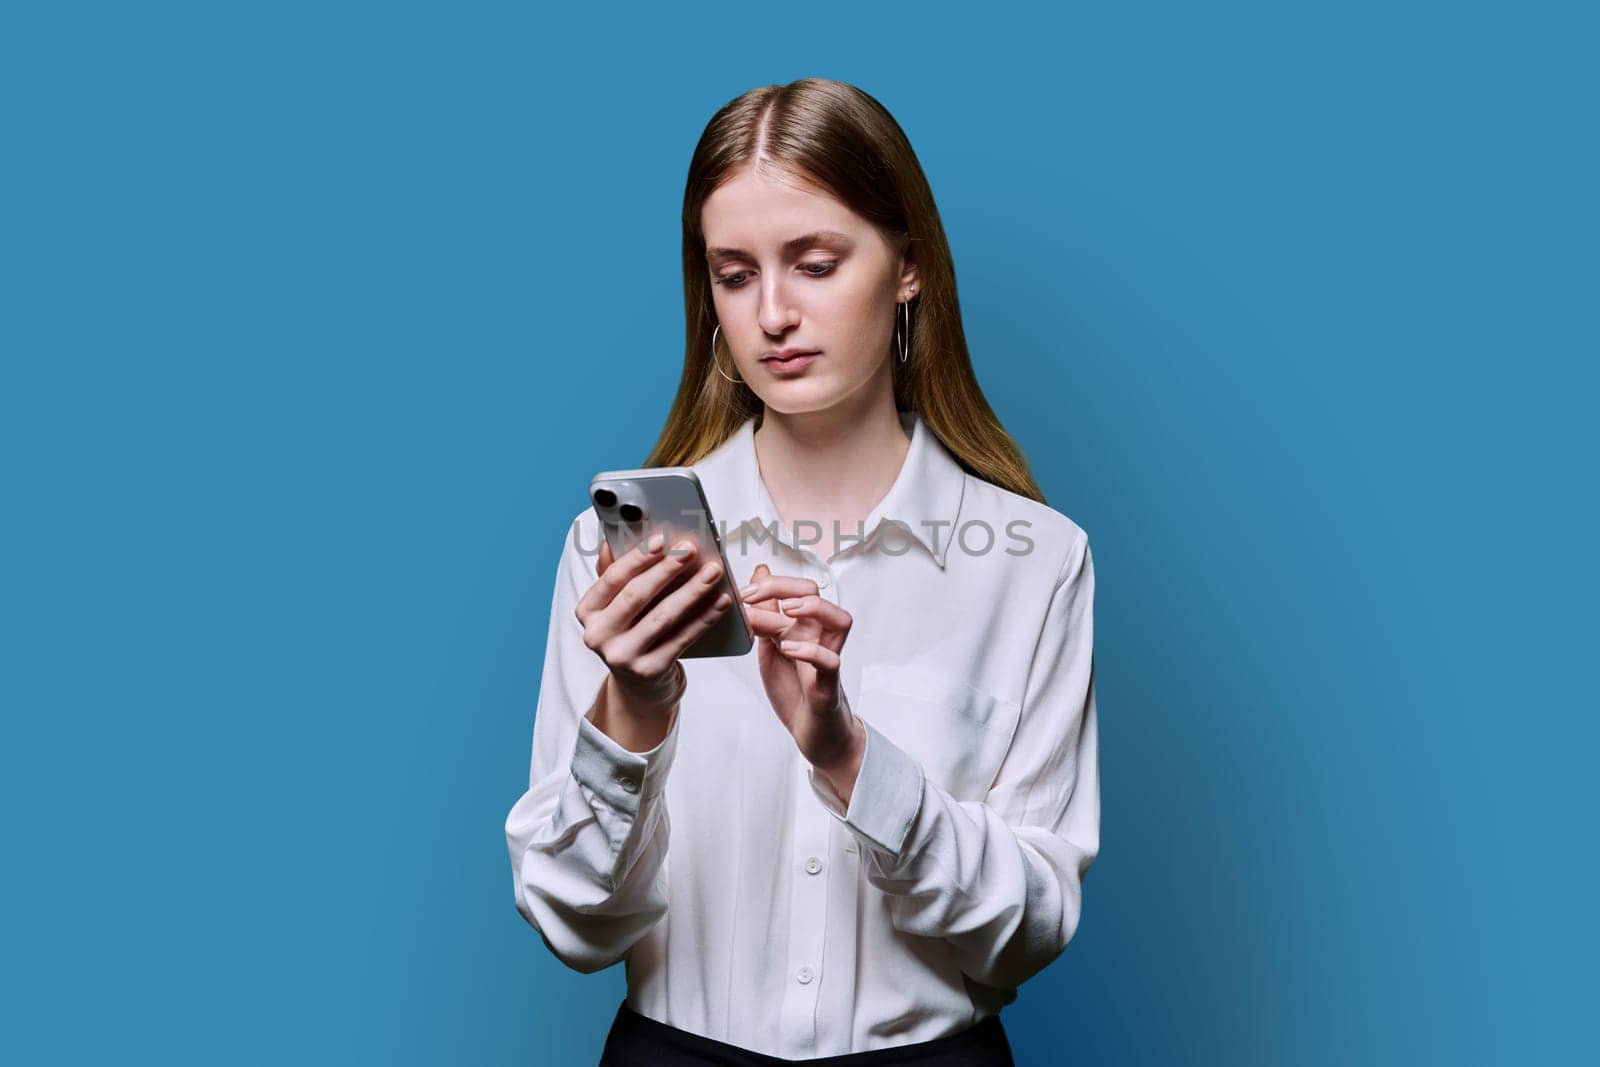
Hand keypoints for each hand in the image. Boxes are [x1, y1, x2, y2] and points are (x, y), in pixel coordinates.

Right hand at [576, 531, 731, 749]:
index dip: (638, 557)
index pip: (612, 578)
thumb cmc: (631, 632)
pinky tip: (721, 602)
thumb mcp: (617, 605)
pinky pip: (682, 638)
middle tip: (692, 550)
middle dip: (667, 570)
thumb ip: (615, 573)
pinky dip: (704, 618)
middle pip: (637, 595)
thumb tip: (612, 538)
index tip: (662, 539)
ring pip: (662, 617)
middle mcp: (598, 635)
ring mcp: (622, 656)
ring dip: (692, 591)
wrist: (640, 685)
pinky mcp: (648, 671)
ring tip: (713, 572)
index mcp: (587, 612)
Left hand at [740, 564, 864, 787]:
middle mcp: (818, 636)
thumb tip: (758, 574)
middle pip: (816, 593)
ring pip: (840, 620)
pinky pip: (830, 661)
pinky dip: (810, 651)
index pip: (796, 587)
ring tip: (788, 612)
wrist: (813, 732)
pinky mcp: (828, 684)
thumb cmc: (796, 688)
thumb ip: (767, 615)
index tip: (743, 593)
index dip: (770, 583)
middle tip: (754, 597)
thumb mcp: (772, 647)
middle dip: (785, 587)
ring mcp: (826, 658)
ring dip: (814, 609)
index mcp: (803, 625)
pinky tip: (788, 649)